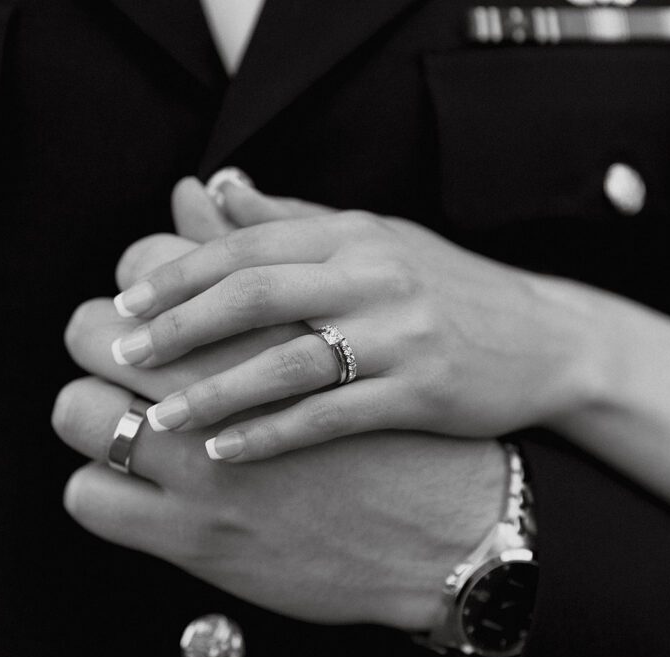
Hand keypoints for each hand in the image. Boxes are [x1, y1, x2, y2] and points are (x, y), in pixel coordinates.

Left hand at [55, 199, 505, 630]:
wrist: (545, 337)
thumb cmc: (444, 286)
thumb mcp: (372, 236)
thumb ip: (291, 218)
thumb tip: (214, 192)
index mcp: (351, 233)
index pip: (246, 245)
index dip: (179, 273)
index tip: (126, 301)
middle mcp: (373, 275)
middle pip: (255, 295)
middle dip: (180, 327)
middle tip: (123, 353)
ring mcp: (401, 335)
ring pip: (287, 361)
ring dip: (214, 391)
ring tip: (159, 417)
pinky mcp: (422, 391)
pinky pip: (331, 416)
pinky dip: (272, 433)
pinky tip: (226, 451)